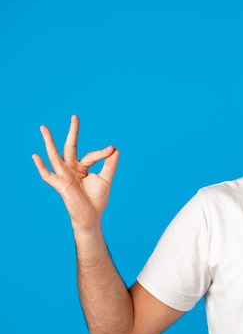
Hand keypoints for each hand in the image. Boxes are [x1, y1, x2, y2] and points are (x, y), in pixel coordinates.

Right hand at [32, 115, 119, 230]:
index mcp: (82, 167)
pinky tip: (36, 156)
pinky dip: (41, 166)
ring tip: (43, 128)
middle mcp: (71, 168)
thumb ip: (110, 165)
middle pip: (70, 146)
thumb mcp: (106, 179)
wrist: (92, 216)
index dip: (103, 152)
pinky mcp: (60, 185)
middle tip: (75, 116)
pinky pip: (48, 175)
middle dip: (73, 132)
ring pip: (55, 155)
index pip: (91, 155)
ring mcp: (64, 175)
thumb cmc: (97, 199)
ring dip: (49, 142)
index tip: (112, 149)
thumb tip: (115, 149)